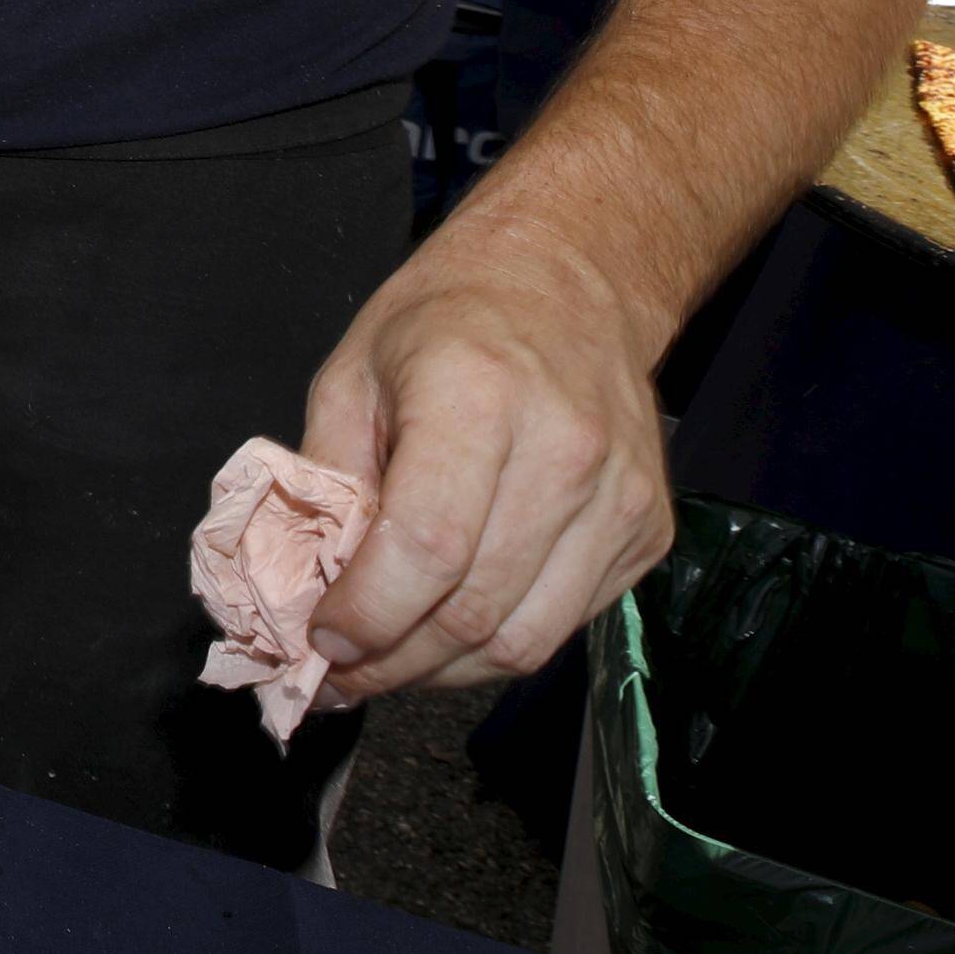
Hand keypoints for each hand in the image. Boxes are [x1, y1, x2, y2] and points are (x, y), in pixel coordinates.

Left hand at [295, 216, 674, 701]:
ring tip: (387, 663)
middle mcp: (565, 450)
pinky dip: (498, 645)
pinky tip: (451, 628)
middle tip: (336, 675)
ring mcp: (620, 497)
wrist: (570, 278)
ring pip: (525, 641)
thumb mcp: (352, 373)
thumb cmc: (447, 319)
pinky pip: (565, 624)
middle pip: (475, 610)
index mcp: (478, 396)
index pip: (428, 547)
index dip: (368, 615)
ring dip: (443, 672)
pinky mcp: (649, 532)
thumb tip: (304, 589)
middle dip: (393, 662)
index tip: (320, 643)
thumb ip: (327, 481)